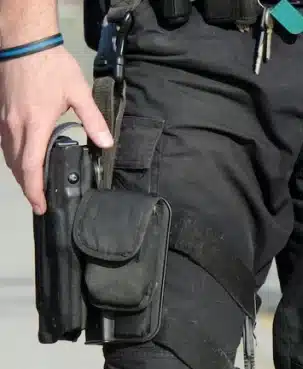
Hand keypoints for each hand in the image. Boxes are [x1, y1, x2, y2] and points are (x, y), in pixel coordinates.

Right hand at [0, 46, 112, 214]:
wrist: (24, 42)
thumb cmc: (52, 65)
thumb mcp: (79, 93)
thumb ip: (93, 121)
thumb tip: (106, 143)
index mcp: (35, 123)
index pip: (31, 165)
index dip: (34, 189)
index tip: (41, 205)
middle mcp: (15, 125)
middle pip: (17, 165)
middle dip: (27, 186)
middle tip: (40, 201)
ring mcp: (5, 118)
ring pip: (8, 155)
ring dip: (19, 173)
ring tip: (33, 185)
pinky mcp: (2, 112)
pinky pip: (5, 142)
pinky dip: (14, 157)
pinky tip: (24, 159)